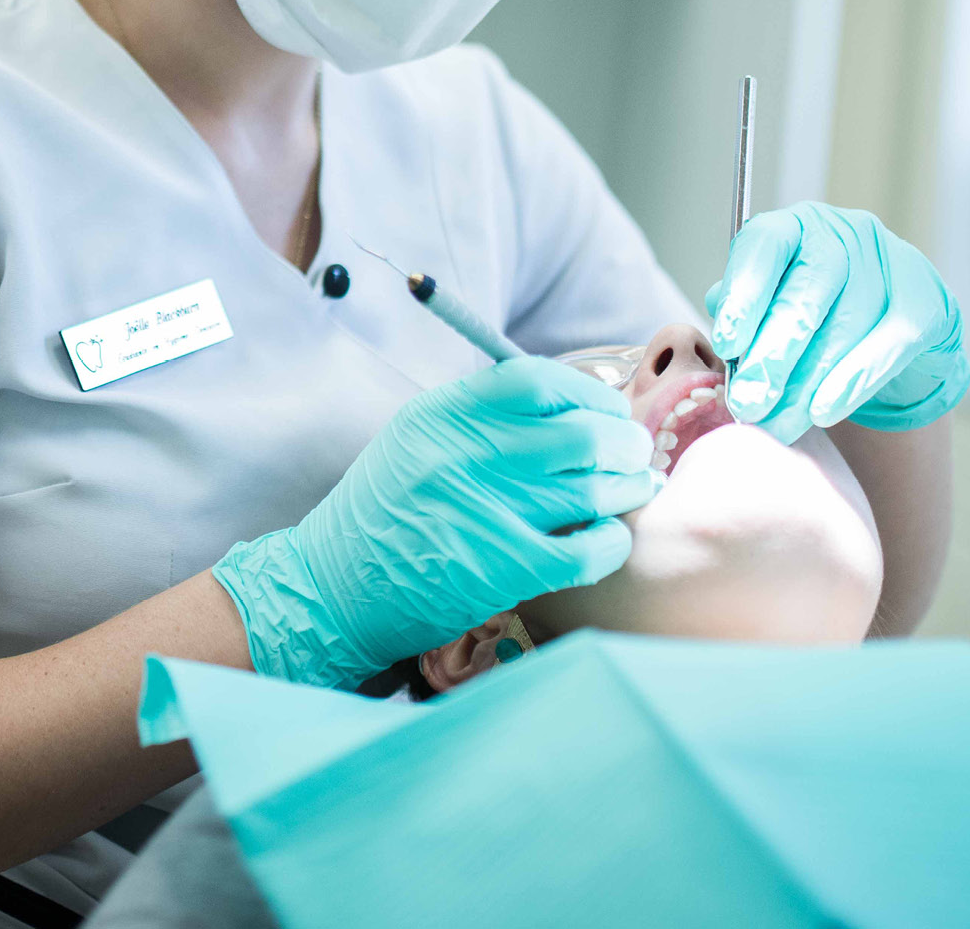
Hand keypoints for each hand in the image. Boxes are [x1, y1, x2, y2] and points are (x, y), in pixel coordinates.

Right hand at [212, 356, 658, 689]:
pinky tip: (608, 537)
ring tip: (634, 488)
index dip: (585, 391)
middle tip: (633, 451)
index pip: (536, 381)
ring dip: (628, 488)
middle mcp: (465, 456)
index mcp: (442, 415)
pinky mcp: (502, 570)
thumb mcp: (416, 440)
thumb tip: (573, 406)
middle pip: (581, 435)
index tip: (603, 407)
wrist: (334, 588)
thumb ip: (481, 418)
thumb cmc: (385, 512)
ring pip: (594, 489)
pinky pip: (589, 550)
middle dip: (623, 442)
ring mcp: (486, 514)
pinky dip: (612, 542)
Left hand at [706, 202, 969, 443]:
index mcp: (795, 227)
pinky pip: (891, 343)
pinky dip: (856, 380)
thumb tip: (724, 340)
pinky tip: (824, 411)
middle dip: (773, 354)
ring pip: (846, 325)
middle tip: (748, 402)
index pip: (765, 245)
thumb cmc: (817, 316)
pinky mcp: (927, 302)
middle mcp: (843, 234)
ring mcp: (891, 263)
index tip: (726, 345)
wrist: (892, 334)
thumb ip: (744, 313)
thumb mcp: (773, 304)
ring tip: (777, 423)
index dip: (745, 295)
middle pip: (807, 291)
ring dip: (807, 382)